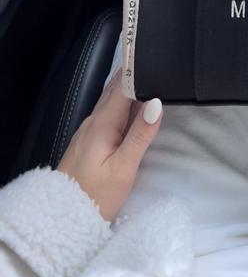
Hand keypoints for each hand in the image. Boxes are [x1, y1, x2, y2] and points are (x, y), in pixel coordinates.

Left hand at [57, 69, 162, 220]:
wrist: (62, 220)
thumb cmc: (96, 196)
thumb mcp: (123, 168)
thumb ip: (140, 135)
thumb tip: (157, 103)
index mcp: (102, 123)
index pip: (122, 87)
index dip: (138, 70)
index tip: (155, 56)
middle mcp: (93, 121)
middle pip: (114, 90)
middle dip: (132, 73)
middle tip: (154, 59)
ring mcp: (88, 130)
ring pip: (110, 100)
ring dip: (127, 86)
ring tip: (146, 73)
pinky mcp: (88, 141)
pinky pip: (107, 112)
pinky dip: (121, 101)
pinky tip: (130, 103)